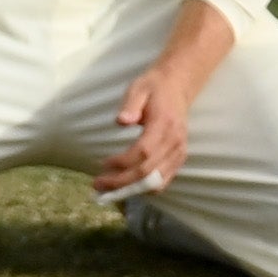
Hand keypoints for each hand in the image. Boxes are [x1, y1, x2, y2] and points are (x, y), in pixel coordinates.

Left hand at [92, 0, 237, 198]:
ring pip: (156, 181)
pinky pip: (164, 181)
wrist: (178, 86)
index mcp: (164, 124)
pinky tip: (127, 187)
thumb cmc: (154, 87)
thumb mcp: (138, 88)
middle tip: (98, 184)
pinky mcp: (179, 158)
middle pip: (148, 171)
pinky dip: (145, 188)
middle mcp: (175, 141)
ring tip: (108, 190)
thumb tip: (121, 121)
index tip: (102, 164)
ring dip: (131, 189)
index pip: (143, 151)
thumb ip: (130, 104)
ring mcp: (179, 152)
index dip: (122, 162)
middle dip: (121, 182)